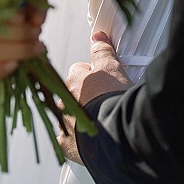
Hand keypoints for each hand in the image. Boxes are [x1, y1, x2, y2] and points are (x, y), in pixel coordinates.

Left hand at [58, 30, 132, 164]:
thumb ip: (102, 51)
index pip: (78, 71)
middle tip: (104, 101)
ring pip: (69, 117)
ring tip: (100, 121)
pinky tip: (88, 141)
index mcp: (73, 81)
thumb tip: (96, 36)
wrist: (119, 133)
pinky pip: (67, 142)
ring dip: (80, 118)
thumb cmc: (116, 98)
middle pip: (72, 94)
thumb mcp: (113, 68)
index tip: (105, 83)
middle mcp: (63, 102)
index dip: (93, 76)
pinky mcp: (68, 147)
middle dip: (84, 97)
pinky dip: (75, 141)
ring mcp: (64, 125)